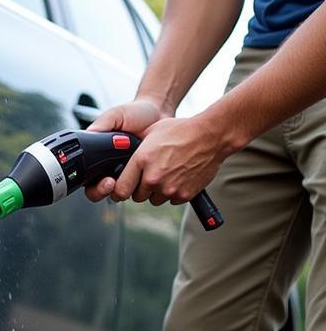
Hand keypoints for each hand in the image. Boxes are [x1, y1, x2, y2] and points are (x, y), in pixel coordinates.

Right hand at [84, 98, 170, 202]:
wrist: (160, 113)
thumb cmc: (136, 113)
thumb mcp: (116, 115)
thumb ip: (102, 123)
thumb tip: (88, 134)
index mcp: (98, 157)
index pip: (88, 181)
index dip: (94, 187)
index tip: (105, 180)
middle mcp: (109, 168)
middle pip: (99, 193)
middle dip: (103, 192)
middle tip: (112, 183)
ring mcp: (127, 173)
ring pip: (119, 193)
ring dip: (123, 190)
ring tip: (131, 177)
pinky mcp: (143, 175)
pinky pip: (139, 188)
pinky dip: (141, 186)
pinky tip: (145, 175)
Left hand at [107, 115, 228, 206]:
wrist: (211, 135)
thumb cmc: (180, 130)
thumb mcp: (150, 132)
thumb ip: (133, 150)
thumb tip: (119, 160)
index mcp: (141, 161)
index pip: (120, 190)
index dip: (120, 191)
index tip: (123, 188)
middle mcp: (153, 178)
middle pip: (137, 197)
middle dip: (141, 188)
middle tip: (151, 174)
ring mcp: (169, 188)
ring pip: (155, 200)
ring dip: (158, 191)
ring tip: (168, 173)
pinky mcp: (184, 195)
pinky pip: (172, 200)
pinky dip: (174, 192)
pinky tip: (180, 176)